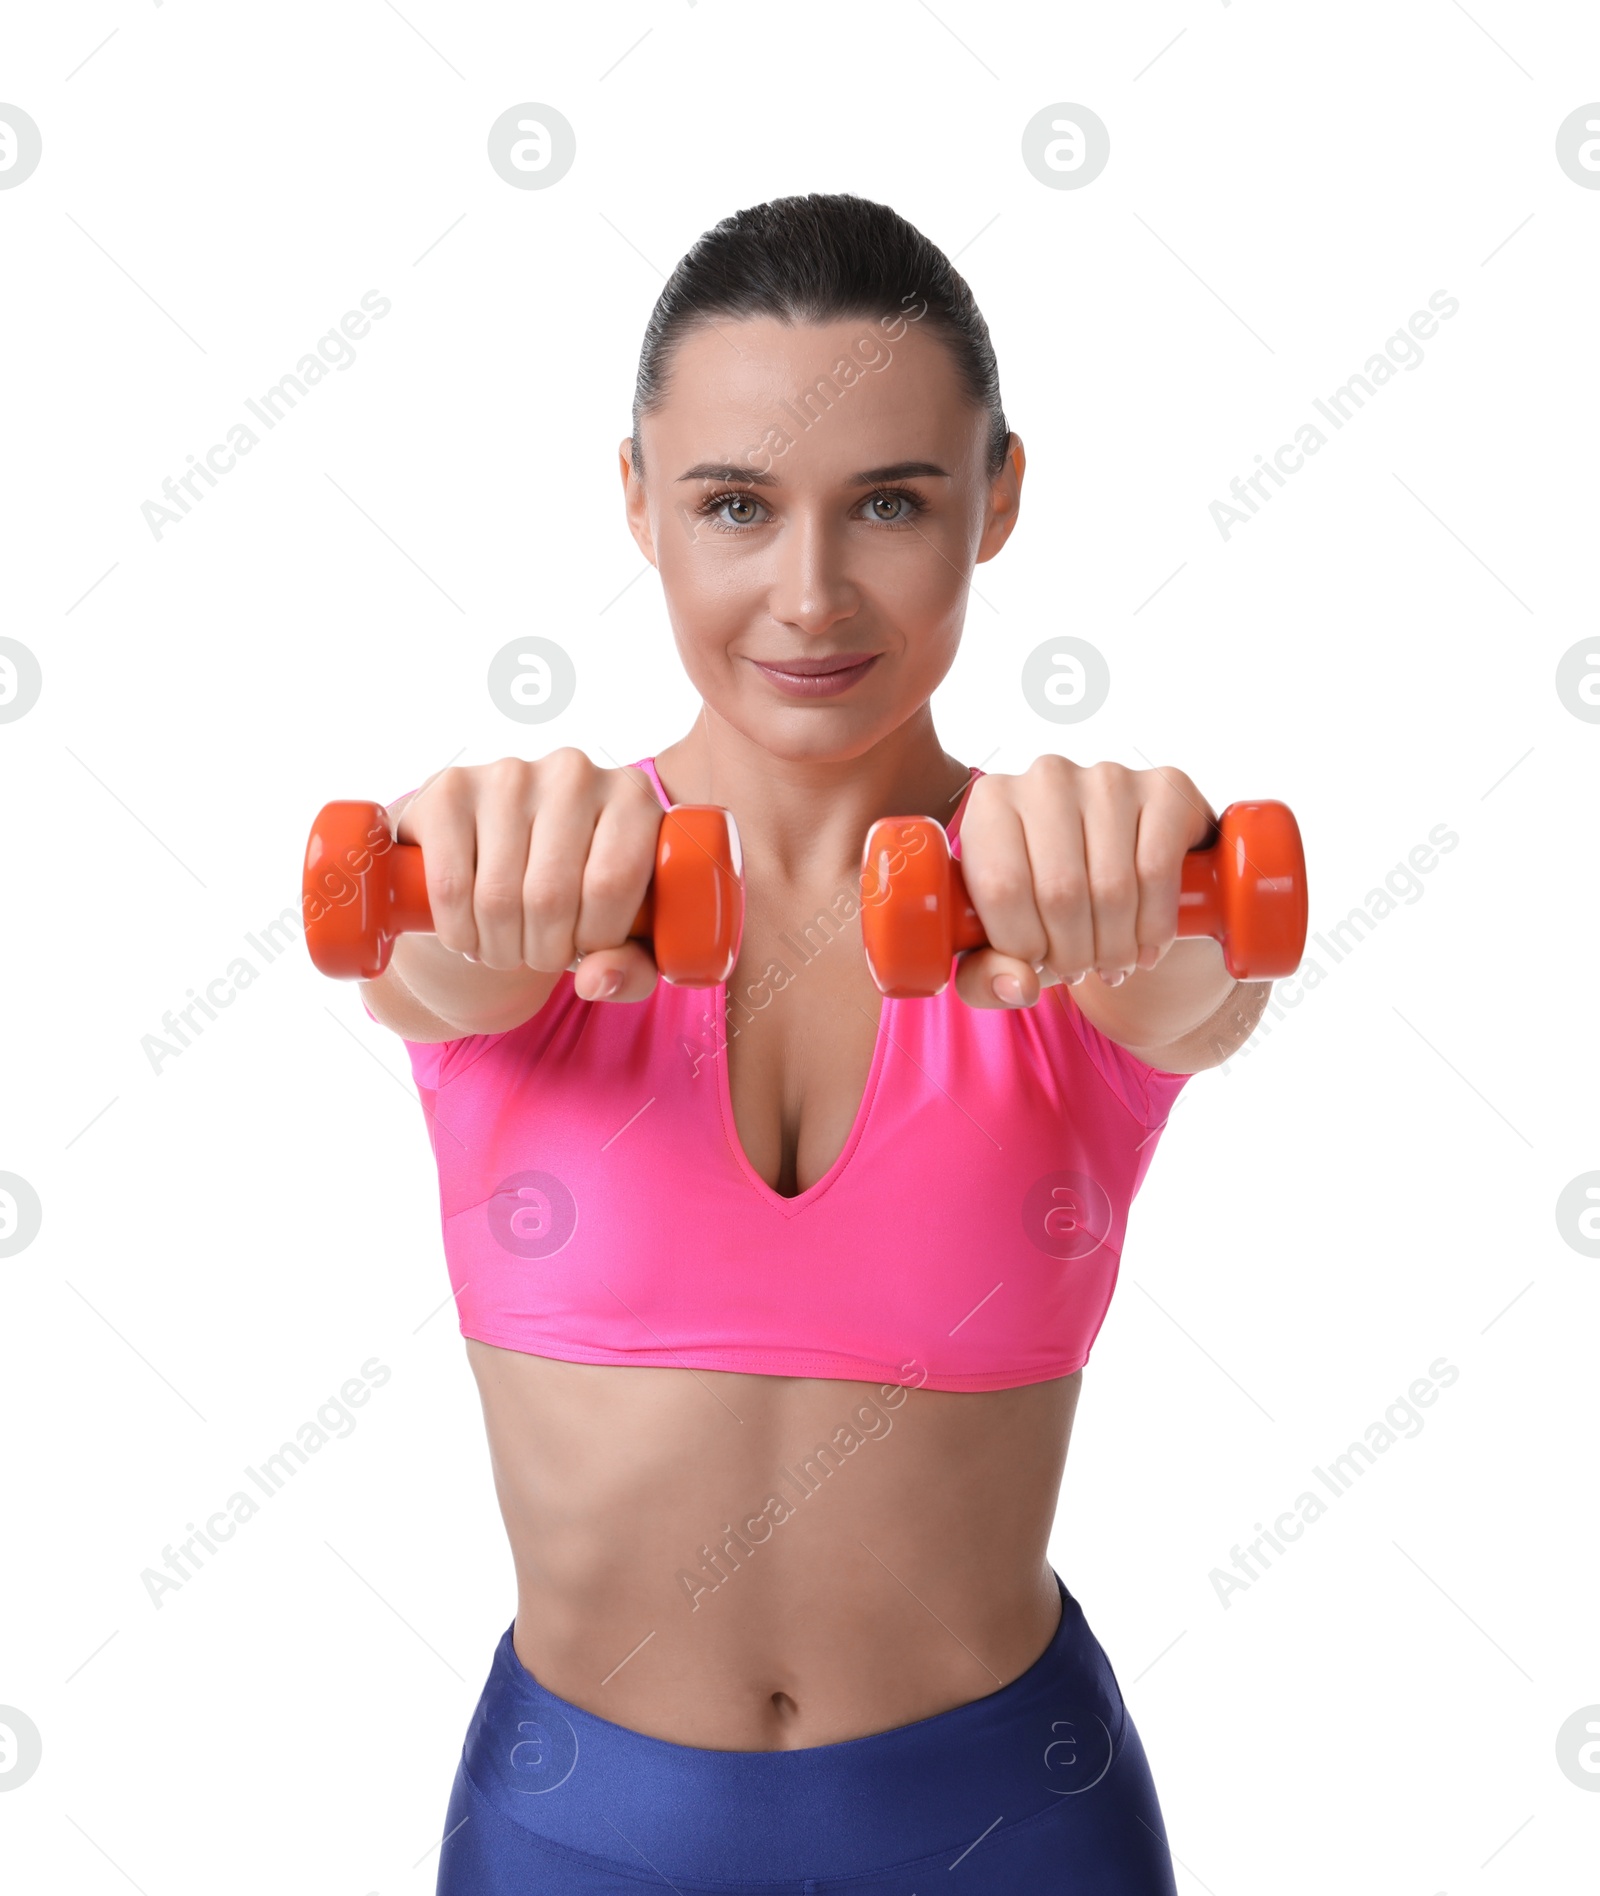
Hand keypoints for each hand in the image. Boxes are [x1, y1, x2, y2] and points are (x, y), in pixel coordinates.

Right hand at [391, 751, 665, 1001]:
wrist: (501, 849)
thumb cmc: (577, 894)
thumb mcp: (622, 935)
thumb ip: (630, 969)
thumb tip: (596, 981)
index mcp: (631, 796)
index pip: (613, 883)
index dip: (594, 939)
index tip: (585, 949)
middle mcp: (574, 772)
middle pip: (551, 896)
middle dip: (543, 952)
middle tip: (539, 957)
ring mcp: (509, 774)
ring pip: (498, 898)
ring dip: (499, 948)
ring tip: (506, 948)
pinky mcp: (450, 790)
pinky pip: (449, 886)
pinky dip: (458, 932)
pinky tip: (469, 934)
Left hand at [951, 756, 1217, 1009]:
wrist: (1126, 866)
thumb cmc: (1047, 907)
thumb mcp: (1000, 944)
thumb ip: (984, 976)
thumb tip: (1020, 987)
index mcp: (991, 801)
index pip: (1000, 886)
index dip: (1021, 946)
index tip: (1035, 965)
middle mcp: (1046, 776)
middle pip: (1059, 891)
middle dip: (1072, 954)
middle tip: (1078, 971)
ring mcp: (1108, 776)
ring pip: (1111, 888)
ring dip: (1114, 948)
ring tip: (1110, 964)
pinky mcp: (1165, 788)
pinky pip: (1158, 872)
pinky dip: (1154, 926)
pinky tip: (1146, 948)